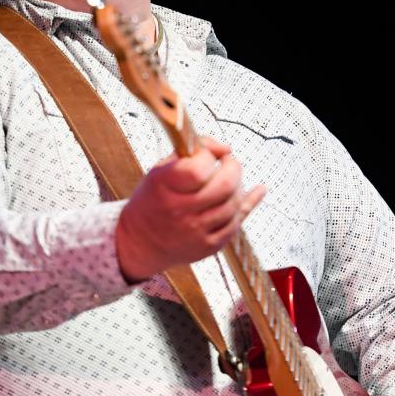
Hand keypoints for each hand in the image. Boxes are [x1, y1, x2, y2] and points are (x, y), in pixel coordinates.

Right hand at [116, 137, 265, 281]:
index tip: (209, 154)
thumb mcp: (161, 170)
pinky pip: (237, 223)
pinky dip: (245, 204)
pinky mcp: (208, 247)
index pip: (198, 169)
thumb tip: (226, 148)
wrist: (140, 242)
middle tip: (230, 163)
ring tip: (229, 180)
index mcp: (163, 186)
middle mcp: (178, 211)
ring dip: (238, 186)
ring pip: (234, 204)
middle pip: (224, 186)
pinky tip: (254, 192)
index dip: (209, 156)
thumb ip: (191, 152)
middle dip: (234, 168)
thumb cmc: (155, 198)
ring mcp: (195, 232)